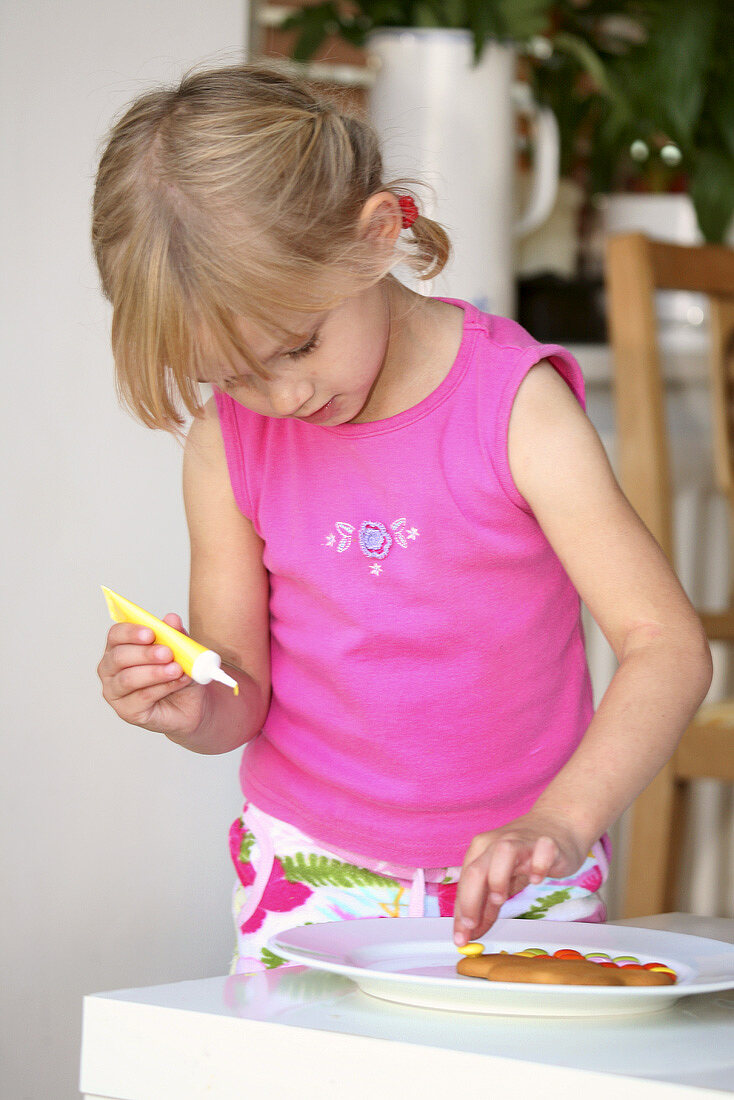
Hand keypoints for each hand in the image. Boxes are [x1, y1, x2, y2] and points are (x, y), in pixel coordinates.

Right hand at [98, 614, 208, 737]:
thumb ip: (175, 635)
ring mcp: (115, 692)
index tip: (151, 633)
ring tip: (177, 669)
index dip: (131, 632)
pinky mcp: (126, 711)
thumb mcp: (182, 650)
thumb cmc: (180, 673)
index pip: (116, 635)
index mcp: (119, 647)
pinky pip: (141, 697)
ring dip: (155, 672)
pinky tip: (178, 682)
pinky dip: (163, 688)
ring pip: (128, 679)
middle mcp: (111, 669)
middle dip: (145, 654)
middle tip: (167, 653)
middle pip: (119, 657)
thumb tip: (171, 619)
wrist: (193, 703)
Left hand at [453, 812, 586, 945]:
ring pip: (503, 853)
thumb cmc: (525, 854)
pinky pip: (542, 850)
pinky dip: (538, 865)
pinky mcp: (548, 843)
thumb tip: (472, 933)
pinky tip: (536, 879)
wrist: (557, 824)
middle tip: (472, 926)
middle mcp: (497, 843)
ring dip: (497, 878)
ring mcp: (522, 841)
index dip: (460, 912)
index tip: (461, 938)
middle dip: (470, 900)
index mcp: (481, 851)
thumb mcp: (502, 880)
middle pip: (476, 869)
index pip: (465, 883)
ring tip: (499, 900)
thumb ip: (487, 905)